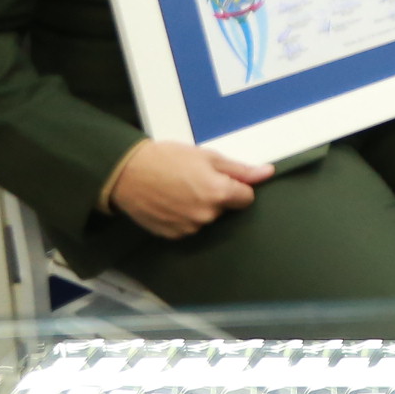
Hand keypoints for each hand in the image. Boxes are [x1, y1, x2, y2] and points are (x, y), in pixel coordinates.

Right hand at [111, 139, 271, 237]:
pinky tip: (171, 202)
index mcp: (218, 194)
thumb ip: (240, 170)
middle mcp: (206, 216)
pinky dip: (184, 217)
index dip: (237, 187)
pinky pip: (189, 227)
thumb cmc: (167, 159)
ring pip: (207, 218)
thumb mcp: (208, 157)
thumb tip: (268, 173)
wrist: (127, 173)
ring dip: (200, 207)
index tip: (223, 179)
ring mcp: (188, 228)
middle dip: (218, 196)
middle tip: (195, 180)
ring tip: (180, 189)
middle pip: (225, 209)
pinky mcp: (172, 236)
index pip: (247, 199)